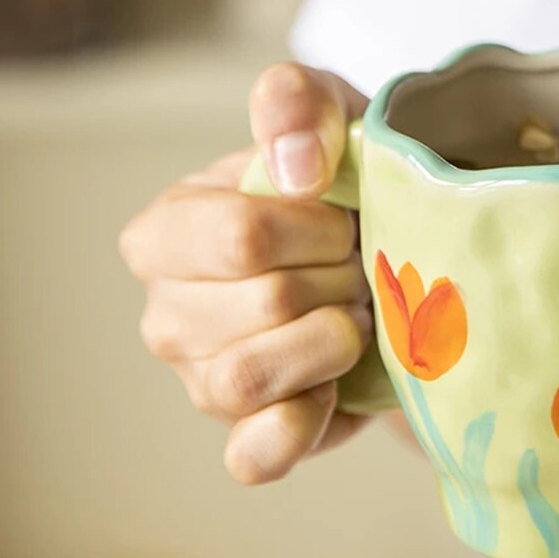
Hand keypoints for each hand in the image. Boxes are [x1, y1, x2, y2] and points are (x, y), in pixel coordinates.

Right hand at [120, 63, 379, 483]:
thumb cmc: (345, 191)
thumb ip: (298, 103)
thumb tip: (294, 164)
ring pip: (251, 378)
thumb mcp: (330, 119)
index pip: (240, 236)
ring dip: (331, 343)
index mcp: (168, 231)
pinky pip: (254, 455)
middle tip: (361, 268)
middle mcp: (169, 312)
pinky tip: (335, 387)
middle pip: (264, 304)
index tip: (346, 220)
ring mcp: (201, 382)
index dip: (316, 229)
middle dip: (339, 282)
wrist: (390, 263)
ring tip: (355, 317)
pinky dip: (304, 424)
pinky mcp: (245, 437)